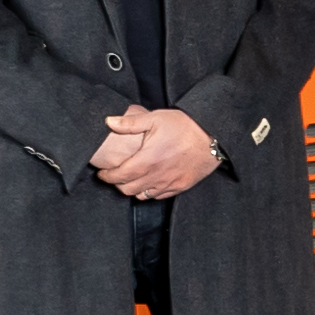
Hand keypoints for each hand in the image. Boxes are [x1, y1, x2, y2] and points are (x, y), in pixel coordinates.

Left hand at [87, 104, 219, 199]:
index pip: (119, 176)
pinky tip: (147, 182)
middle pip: (128, 189)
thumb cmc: (184, 126)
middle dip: (116, 184)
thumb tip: (108, 121)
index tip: (102, 173)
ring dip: (131, 189)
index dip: (107, 177)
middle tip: (112, 176)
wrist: (213, 137)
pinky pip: (158, 196)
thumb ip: (130, 123)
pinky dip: (148, 192)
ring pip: (142, 196)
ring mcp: (168, 184)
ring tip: (128, 180)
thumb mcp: (155, 118)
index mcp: (147, 160)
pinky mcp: (179, 187)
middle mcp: (156, 176)